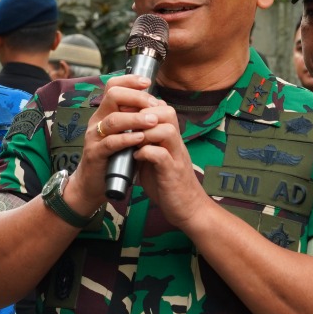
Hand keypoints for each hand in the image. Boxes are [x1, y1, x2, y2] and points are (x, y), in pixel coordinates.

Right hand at [67, 75, 162, 210]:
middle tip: (153, 104)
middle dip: (136, 97)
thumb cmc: (112, 158)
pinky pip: (111, 142)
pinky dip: (127, 138)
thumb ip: (134, 119)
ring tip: (153, 121)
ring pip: (113, 119)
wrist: (92, 184)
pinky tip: (140, 137)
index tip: (148, 82)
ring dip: (135, 118)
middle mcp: (97, 121)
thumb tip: (156, 104)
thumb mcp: (123, 134)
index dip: (130, 81)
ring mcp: (94, 137)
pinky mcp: (95, 154)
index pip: (113, 87)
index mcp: (104, 113)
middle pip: (113, 96)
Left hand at [127, 100, 209, 228]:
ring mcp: (176, 156)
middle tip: (129, 126)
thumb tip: (125, 131)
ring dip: (145, 133)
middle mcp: (176, 143)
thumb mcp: (154, 158)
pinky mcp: (173, 173)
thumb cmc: (167, 183)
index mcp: (170, 138)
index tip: (125, 114)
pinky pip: (160, 154)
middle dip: (144, 114)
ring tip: (132, 141)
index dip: (142, 105)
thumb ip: (145, 144)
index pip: (161, 108)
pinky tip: (136, 157)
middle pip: (167, 112)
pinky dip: (146, 152)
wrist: (187, 208)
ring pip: (166, 130)